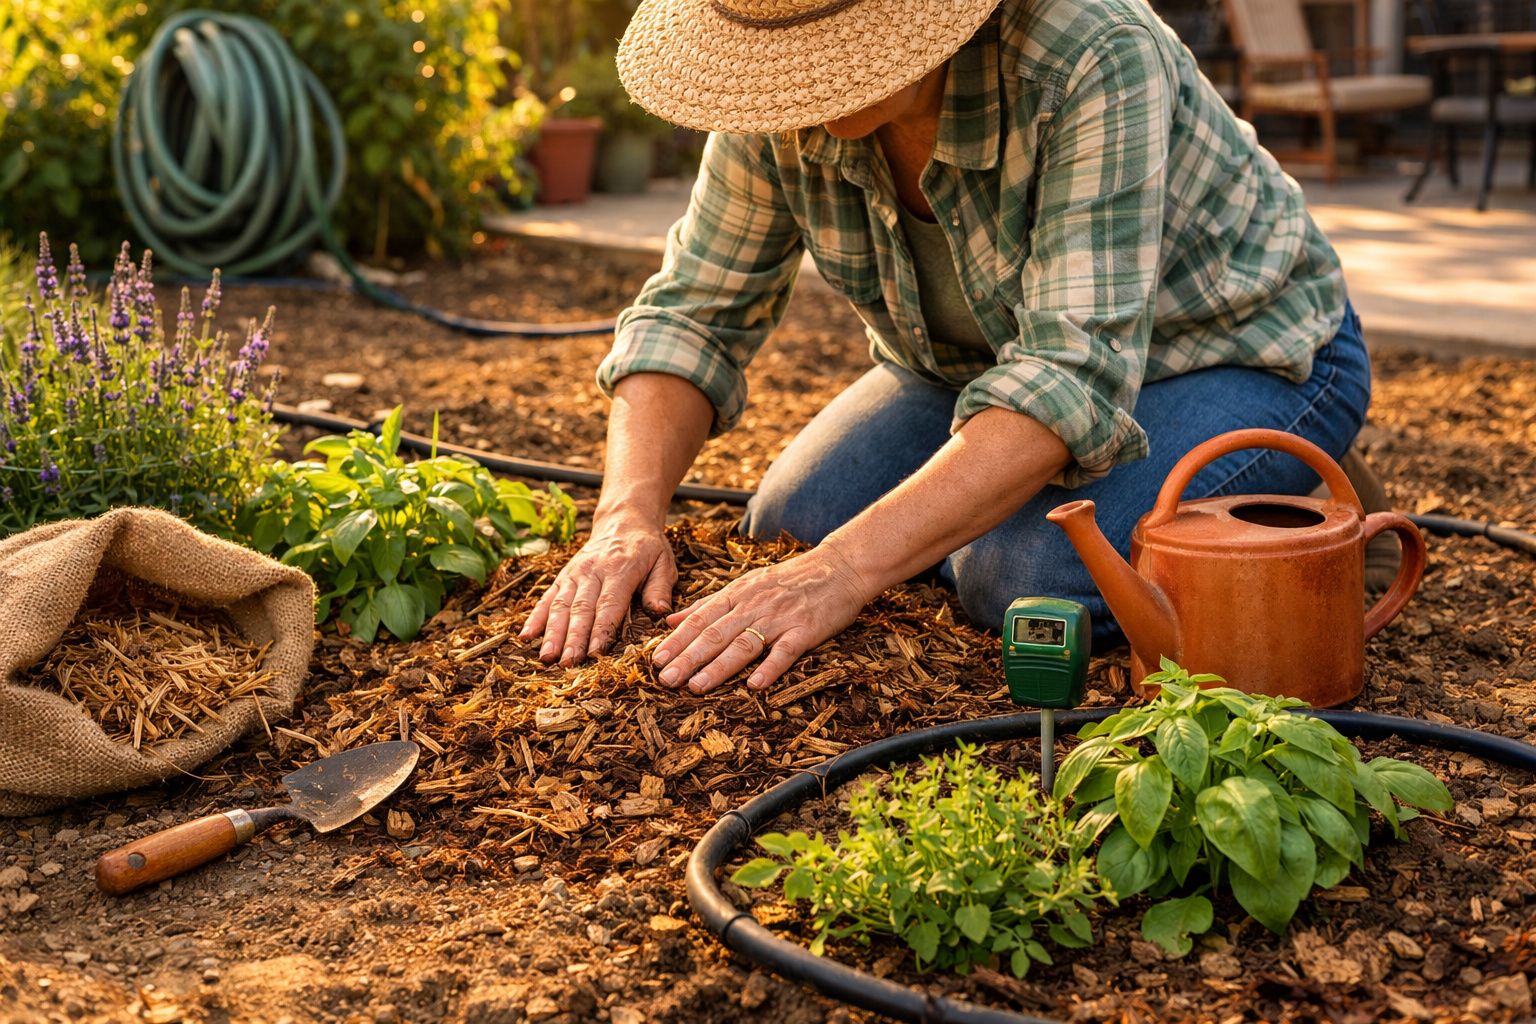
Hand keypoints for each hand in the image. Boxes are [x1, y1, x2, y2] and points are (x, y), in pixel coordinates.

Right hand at [520, 513, 676, 665]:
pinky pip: (547, 598)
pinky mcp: (563, 576)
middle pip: (581, 608)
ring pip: (561, 605)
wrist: (623, 520)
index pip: (609, 603)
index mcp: (621, 569)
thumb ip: (660, 588)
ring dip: (553, 633)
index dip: (601, 629)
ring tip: (546, 657)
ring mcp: (574, 573)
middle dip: (573, 638)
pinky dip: (536, 617)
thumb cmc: (648, 548)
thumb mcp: (664, 563)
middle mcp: (593, 571)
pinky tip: (526, 636)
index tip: (595, 653)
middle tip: (567, 664)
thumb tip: (660, 612)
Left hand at [653, 544, 871, 694]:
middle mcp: (754, 605)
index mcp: (737, 594)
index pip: (701, 619)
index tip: (655, 660)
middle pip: (716, 634)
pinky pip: (786, 651)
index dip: (677, 640)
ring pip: (743, 644)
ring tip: (696, 686)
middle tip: (666, 679)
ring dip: (719, 667)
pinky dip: (770, 667)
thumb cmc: (790, 579)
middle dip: (688, 657)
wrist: (839, 568)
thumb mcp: (745, 583)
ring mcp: (780, 618)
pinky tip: (755, 685)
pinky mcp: (806, 630)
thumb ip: (708, 603)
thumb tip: (671, 618)